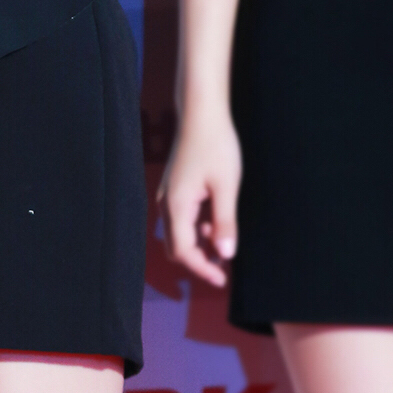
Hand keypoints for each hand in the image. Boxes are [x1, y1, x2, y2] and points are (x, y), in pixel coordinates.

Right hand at [158, 108, 241, 287]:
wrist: (201, 112)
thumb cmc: (216, 146)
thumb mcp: (226, 186)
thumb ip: (224, 222)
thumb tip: (226, 255)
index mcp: (177, 205)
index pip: (184, 252)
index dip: (202, 269)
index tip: (224, 280)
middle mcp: (167, 202)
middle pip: (176, 247)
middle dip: (198, 260)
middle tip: (224, 267)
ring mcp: (168, 193)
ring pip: (178, 233)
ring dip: (198, 244)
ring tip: (224, 242)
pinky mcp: (174, 186)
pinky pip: (180, 218)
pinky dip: (196, 228)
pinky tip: (214, 221)